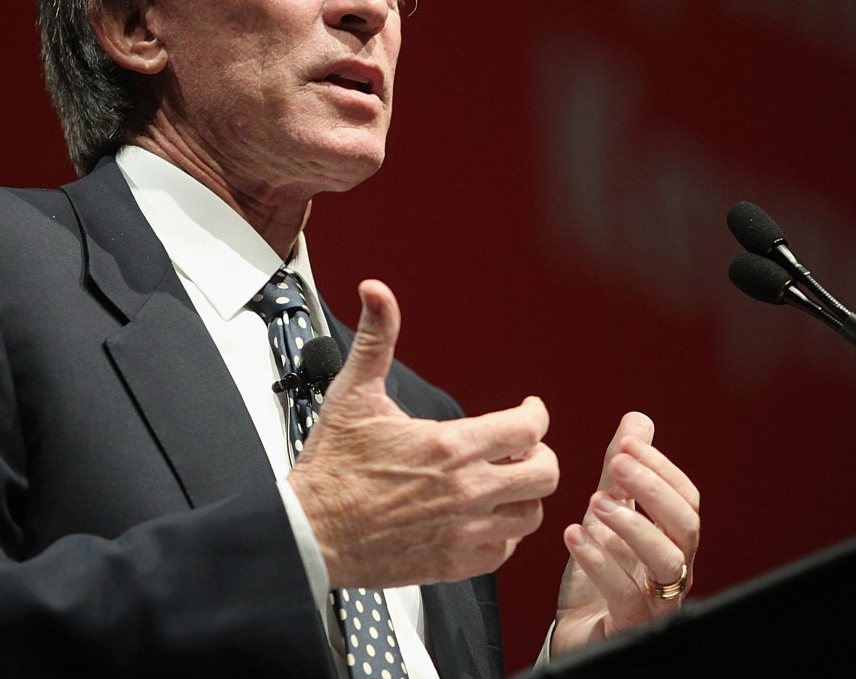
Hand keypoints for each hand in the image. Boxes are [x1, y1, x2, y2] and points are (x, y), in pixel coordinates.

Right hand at [288, 279, 559, 587]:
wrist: (310, 533)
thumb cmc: (331, 468)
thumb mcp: (354, 394)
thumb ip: (376, 339)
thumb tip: (377, 292)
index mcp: (449, 447)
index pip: (528, 429)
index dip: (536, 413)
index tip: (529, 410)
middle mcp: (465, 492)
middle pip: (545, 474)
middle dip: (538, 454)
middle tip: (519, 448)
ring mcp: (463, 532)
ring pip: (531, 515)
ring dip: (523, 495)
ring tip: (504, 482)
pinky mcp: (453, 563)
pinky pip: (504, 552)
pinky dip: (503, 534)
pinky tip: (484, 517)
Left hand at [551, 413, 700, 655]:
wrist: (576, 632)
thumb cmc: (600, 576)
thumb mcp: (606, 515)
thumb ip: (620, 474)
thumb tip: (637, 421)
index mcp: (673, 540)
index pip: (687, 499)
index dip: (661, 468)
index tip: (627, 443)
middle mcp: (674, 571)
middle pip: (686, 527)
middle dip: (653, 490)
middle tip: (616, 464)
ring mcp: (656, 602)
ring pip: (667, 562)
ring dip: (633, 525)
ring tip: (595, 502)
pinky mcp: (629, 626)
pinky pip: (627, 597)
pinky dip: (601, 562)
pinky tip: (573, 535)